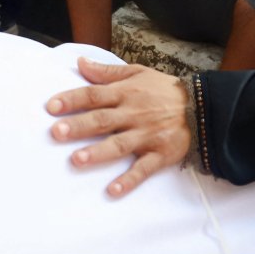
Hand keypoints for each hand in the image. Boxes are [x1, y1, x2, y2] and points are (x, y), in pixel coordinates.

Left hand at [46, 57, 190, 197]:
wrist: (203, 106)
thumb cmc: (164, 90)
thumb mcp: (137, 73)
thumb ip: (107, 72)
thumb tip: (80, 62)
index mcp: (126, 93)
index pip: (94, 95)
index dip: (72, 100)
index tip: (51, 106)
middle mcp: (133, 114)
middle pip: (102, 120)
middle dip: (79, 126)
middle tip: (56, 132)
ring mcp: (146, 135)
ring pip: (119, 144)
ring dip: (98, 152)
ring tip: (77, 159)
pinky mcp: (160, 153)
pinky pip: (143, 169)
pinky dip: (128, 180)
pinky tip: (112, 191)